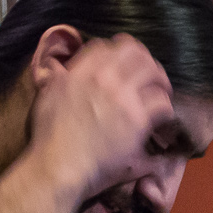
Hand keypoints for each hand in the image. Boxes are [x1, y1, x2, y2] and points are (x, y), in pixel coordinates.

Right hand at [26, 34, 174, 204]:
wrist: (59, 166)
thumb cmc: (48, 139)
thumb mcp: (47, 97)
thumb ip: (58, 78)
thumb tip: (64, 70)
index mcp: (79, 71)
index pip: (105, 46)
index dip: (117, 51)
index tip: (122, 62)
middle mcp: (103, 78)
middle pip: (134, 52)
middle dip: (145, 60)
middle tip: (150, 73)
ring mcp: (122, 97)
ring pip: (153, 73)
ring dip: (160, 81)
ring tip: (162, 91)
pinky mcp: (137, 120)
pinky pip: (161, 103)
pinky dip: (165, 107)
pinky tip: (163, 116)